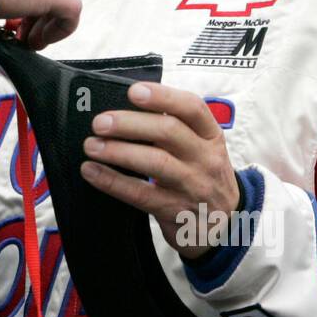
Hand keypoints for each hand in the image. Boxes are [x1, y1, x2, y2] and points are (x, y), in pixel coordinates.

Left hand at [79, 83, 240, 258]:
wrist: (225, 225)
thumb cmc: (202, 176)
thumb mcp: (201, 148)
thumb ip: (173, 130)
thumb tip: (125, 111)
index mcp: (210, 136)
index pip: (192, 108)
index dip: (163, 97)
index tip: (134, 91)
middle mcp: (205, 158)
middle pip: (169, 132)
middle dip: (130, 124)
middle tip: (101, 122)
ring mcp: (192, 185)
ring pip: (155, 162)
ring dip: (118, 151)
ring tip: (92, 145)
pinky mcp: (175, 209)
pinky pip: (140, 194)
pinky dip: (112, 181)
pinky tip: (92, 171)